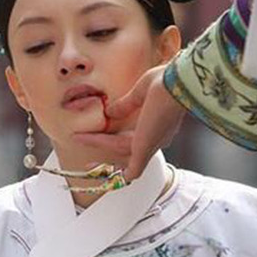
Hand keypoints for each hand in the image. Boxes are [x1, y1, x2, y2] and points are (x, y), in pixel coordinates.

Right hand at [72, 64, 186, 180]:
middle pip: (124, 144)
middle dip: (103, 144)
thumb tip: (109, 112)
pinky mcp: (144, 148)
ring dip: (99, 145)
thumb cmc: (167, 81)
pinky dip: (121, 173)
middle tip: (83, 140)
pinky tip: (107, 175)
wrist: (177, 84)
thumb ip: (125, 105)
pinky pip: (133, 168)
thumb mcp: (141, 92)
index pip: (134, 133)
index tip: (101, 134)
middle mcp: (157, 137)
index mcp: (158, 122)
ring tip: (80, 138)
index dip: (117, 134)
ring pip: (120, 150)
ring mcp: (151, 144)